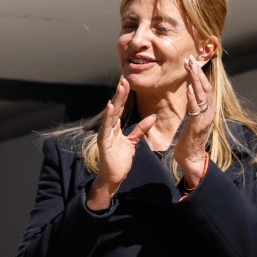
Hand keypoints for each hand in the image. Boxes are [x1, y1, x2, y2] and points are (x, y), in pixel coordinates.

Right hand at [89, 75, 155, 212]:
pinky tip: (111, 106)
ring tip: (119, 89)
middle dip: (120, 94)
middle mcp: (108, 128)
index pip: (120, 108)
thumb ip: (140, 129)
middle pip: (116, 108)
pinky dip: (109, 117)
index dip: (124, 96)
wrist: (114, 176)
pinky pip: (107, 128)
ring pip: (111, 115)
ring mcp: (105, 134)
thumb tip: (152, 117)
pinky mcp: (104, 142)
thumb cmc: (120, 160)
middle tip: (124, 79)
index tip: (127, 83)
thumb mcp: (133, 142)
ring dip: (115, 101)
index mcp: (115, 128)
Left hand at [172, 56, 213, 189]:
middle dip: (198, 72)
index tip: (191, 61)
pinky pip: (197, 109)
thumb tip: (192, 92)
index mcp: (207, 110)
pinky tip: (190, 89)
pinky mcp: (198, 126)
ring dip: (196, 80)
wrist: (192, 158)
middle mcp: (209, 112)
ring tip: (190, 67)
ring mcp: (205, 119)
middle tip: (190, 58)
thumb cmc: (189, 139)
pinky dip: (194, 98)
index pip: (205, 87)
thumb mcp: (192, 119)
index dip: (199, 74)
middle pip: (206, 87)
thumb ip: (194, 106)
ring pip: (203, 95)